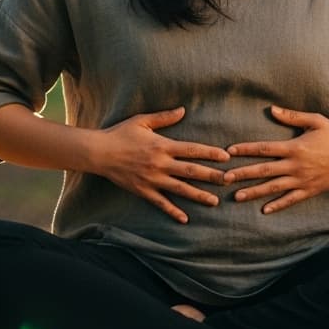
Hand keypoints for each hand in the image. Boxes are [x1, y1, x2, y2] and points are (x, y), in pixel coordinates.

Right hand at [91, 107, 229, 223]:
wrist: (99, 152)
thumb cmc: (120, 134)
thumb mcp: (142, 121)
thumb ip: (164, 117)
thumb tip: (183, 109)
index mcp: (162, 145)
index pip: (192, 150)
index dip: (210, 153)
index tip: (226, 157)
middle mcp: (160, 164)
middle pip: (191, 171)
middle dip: (212, 176)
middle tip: (230, 181)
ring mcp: (152, 179)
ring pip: (180, 189)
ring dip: (199, 195)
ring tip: (215, 201)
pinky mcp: (143, 190)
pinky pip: (161, 203)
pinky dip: (173, 211)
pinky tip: (185, 219)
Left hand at [223, 106, 328, 213]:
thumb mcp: (316, 121)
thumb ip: (293, 116)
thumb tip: (272, 109)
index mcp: (295, 147)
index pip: (264, 148)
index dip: (246, 149)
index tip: (229, 152)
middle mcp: (296, 165)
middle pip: (264, 170)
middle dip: (243, 174)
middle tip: (224, 178)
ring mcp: (303, 180)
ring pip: (273, 187)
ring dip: (254, 192)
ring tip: (237, 197)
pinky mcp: (310, 190)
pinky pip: (291, 199)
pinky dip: (278, 205)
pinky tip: (264, 210)